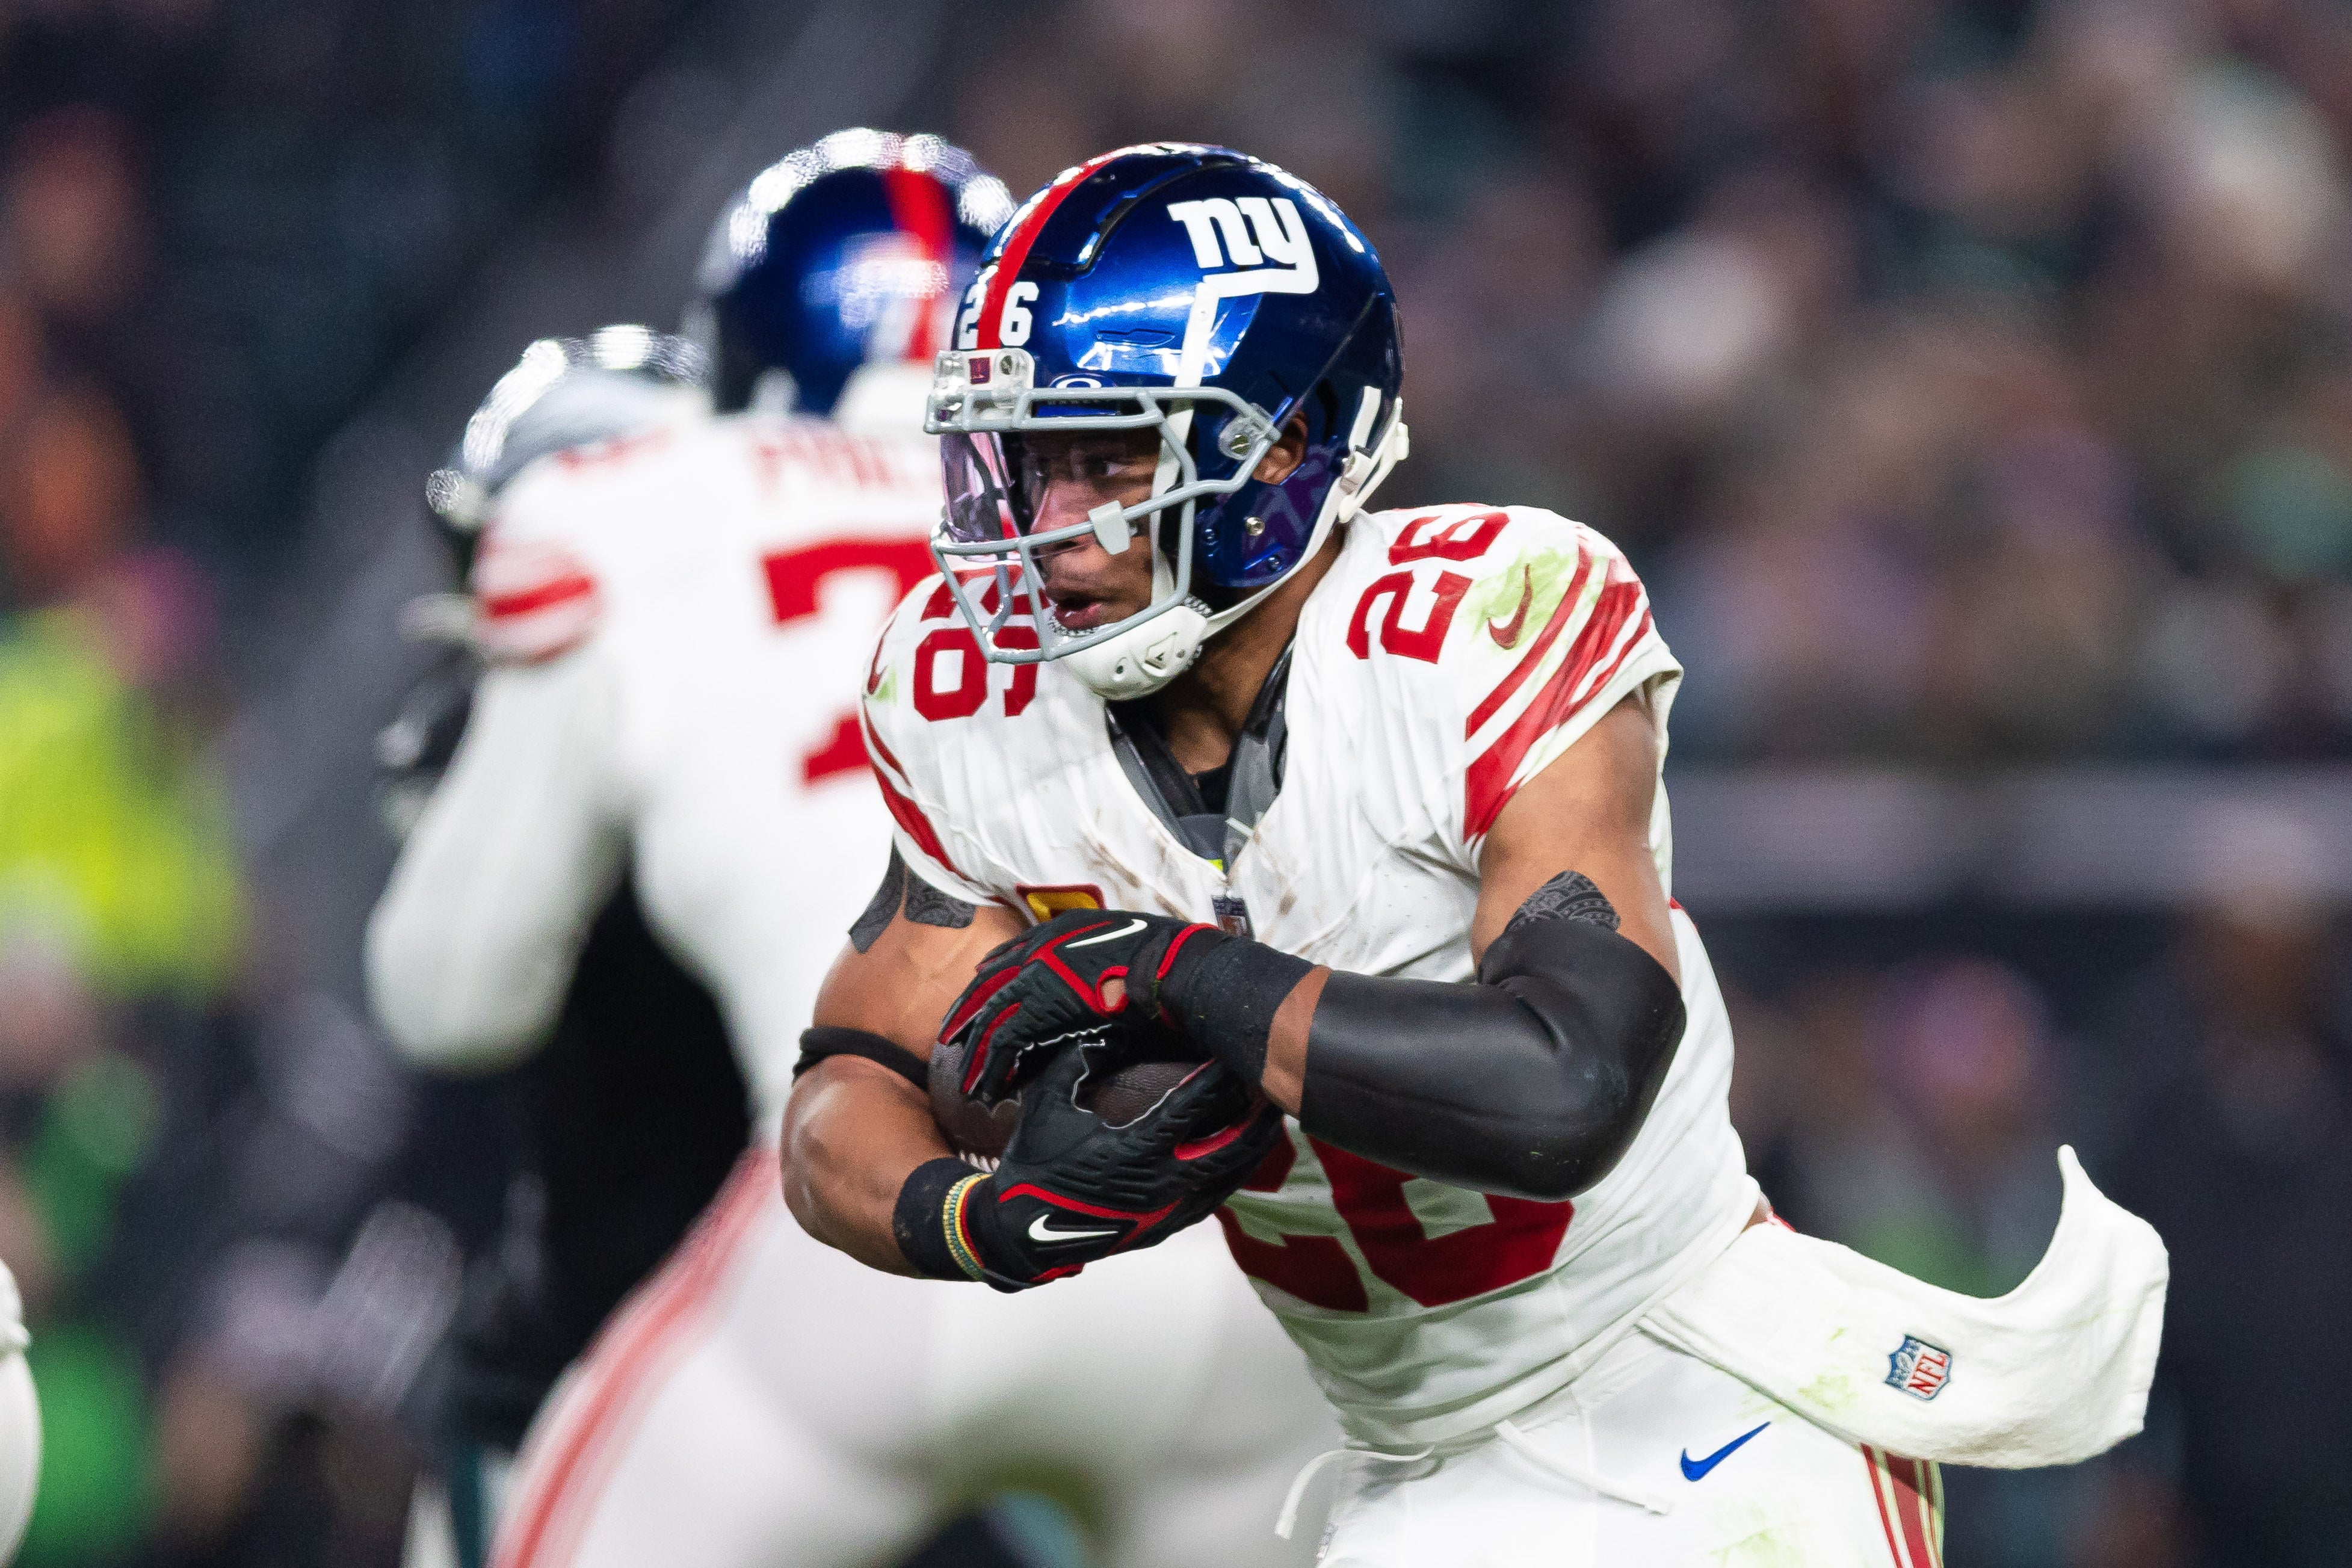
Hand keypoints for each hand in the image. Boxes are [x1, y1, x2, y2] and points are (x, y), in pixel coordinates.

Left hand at [938, 909, 1212, 1105]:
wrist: (1175, 965)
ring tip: (967, 1081)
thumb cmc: (1166, 959)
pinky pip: (1005, 1041)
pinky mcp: (1042, 1006)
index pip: (1010, 955)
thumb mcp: (1124, 944)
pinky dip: (993, 1067)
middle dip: (966, 1015)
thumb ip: (1100, 959)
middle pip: (988, 985)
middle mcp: (1041, 947)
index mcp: (1060, 930)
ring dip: (976, 1053)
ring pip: (991, 1017)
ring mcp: (1038, 975)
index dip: (989, 977)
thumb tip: (1103, 982)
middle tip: (950, 1039)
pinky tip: (989, 1088)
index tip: (976, 991)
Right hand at [953, 1043, 1283, 1288]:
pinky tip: (1242, 1156)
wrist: (1019, 1231)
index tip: (1238, 1056)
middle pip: (1228, 1148)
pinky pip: (1211, 1199)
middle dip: (1256, 1117)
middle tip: (1275, 1087)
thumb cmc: (1033, 1161)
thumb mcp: (1048, 1101)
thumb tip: (1112, 1027)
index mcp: (1132, 1151)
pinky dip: (1232, 1175)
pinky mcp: (1163, 1228)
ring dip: (1253, 1148)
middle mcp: (1158, 1185)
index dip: (1218, 1080)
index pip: (1190, 1109)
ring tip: (1271, 1119)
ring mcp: (1164, 1212)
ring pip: (1227, 1179)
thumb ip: (1080, 1059)